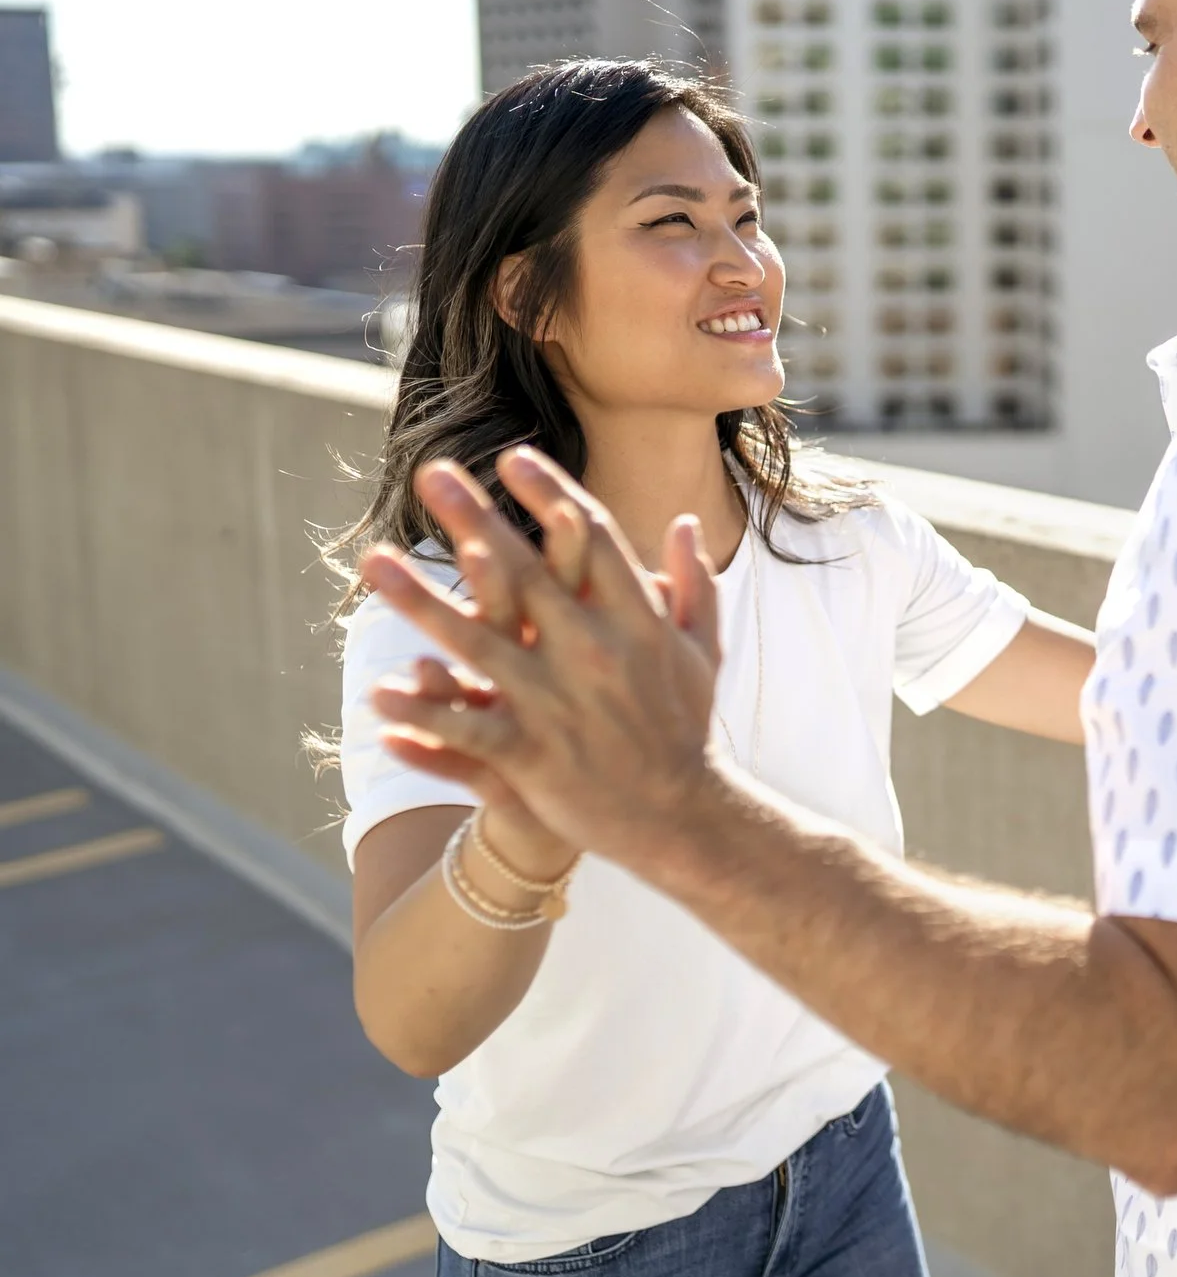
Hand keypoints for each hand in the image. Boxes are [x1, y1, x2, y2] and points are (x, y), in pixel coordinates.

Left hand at [360, 448, 726, 873]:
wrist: (683, 819)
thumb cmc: (688, 728)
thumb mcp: (703, 651)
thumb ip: (694, 584)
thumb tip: (686, 523)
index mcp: (639, 622)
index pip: (594, 540)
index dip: (551, 495)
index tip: (513, 457)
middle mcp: (596, 653)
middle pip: (525, 574)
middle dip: (475, 520)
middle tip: (431, 474)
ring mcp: (560, 705)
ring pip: (477, 643)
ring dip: (420, 600)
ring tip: (374, 562)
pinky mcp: (534, 756)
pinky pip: (467, 729)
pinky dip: (425, 712)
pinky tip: (379, 694)